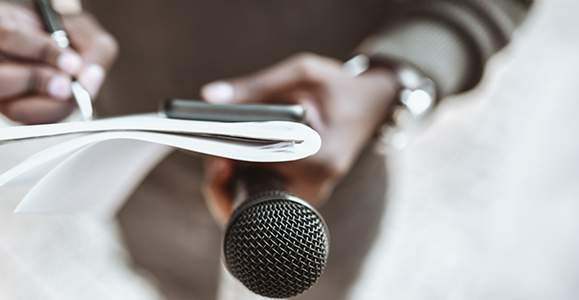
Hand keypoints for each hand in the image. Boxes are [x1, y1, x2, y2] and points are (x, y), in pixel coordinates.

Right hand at [0, 0, 117, 123]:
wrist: (40, 37)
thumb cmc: (51, 26)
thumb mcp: (75, 25)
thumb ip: (91, 46)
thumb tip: (89, 82)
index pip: (4, 35)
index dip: (40, 52)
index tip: (72, 62)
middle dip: (34, 83)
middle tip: (68, 85)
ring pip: (3, 107)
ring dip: (44, 105)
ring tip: (69, 92)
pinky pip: (21, 123)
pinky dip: (48, 116)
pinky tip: (63, 102)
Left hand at [200, 53, 397, 224]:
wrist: (370, 106)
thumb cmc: (336, 87)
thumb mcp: (302, 73)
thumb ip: (255, 86)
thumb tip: (208, 97)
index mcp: (320, 156)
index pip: (261, 165)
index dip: (229, 158)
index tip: (209, 150)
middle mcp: (316, 184)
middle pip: (254, 192)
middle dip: (225, 176)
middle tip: (209, 155)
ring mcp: (309, 194)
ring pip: (254, 201)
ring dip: (231, 182)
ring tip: (219, 157)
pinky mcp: (301, 195)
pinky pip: (263, 197)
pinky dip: (243, 182)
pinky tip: (233, 163)